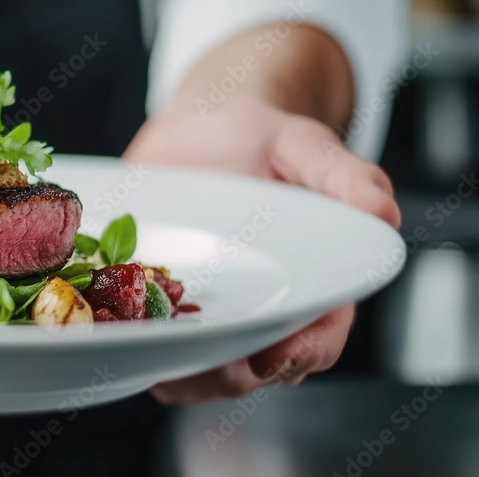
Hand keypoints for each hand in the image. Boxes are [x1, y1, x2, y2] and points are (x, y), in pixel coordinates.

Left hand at [126, 94, 399, 403]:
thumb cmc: (266, 139)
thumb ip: (345, 177)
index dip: (300, 355)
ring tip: (152, 362)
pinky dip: (136, 342)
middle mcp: (260, 306)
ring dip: (178, 371)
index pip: (318, 339)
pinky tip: (116, 336)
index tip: (273, 359)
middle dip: (227, 375)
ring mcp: (209, 308)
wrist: (205, 125)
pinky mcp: (161, 299)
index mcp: (311, 285)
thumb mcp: (306, 146)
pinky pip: (152, 335)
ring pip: (199, 363)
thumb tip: (385, 210)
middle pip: (253, 365)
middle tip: (198, 368)